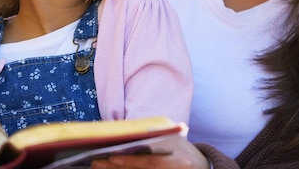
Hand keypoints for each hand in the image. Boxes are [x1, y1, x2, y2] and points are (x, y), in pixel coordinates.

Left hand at [90, 136, 209, 168]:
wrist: (201, 167)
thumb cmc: (183, 150)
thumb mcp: (176, 140)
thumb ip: (159, 136)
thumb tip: (130, 132)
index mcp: (178, 162)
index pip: (151, 163)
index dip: (130, 162)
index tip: (111, 158)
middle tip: (96, 163)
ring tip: (98, 166)